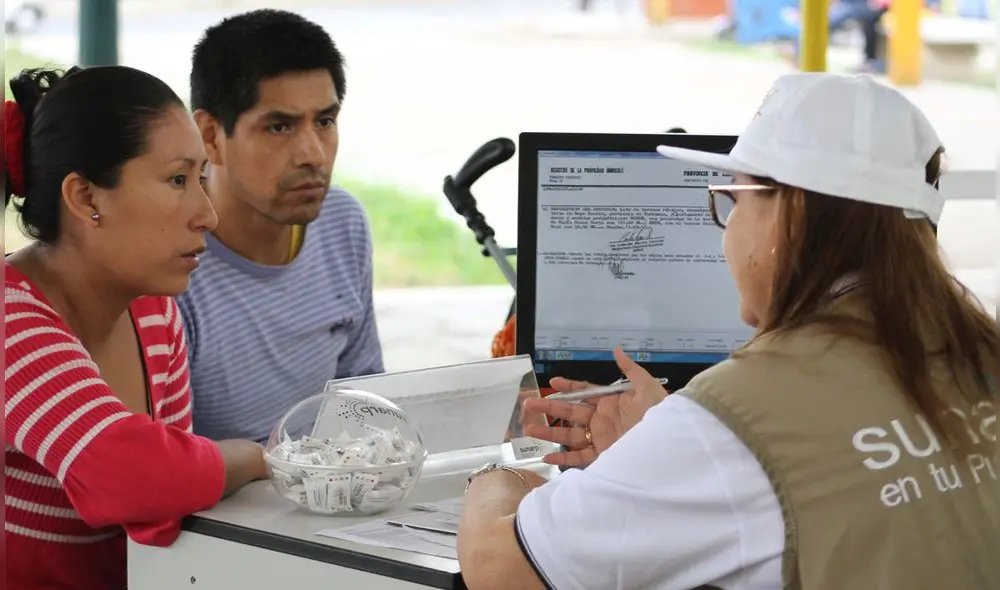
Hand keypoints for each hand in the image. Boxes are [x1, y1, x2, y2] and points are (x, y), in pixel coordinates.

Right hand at [521, 348, 667, 466]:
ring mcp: (601, 438)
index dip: (568, 388)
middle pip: (570, 413)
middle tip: (528, 405)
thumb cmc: (662, 414)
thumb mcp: (647, 387)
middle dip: (549, 409)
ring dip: (549, 432)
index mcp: (611, 401)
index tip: (551, 383)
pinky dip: (564, 459)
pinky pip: (580, 458)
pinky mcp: (603, 456)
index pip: (584, 392)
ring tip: (529, 429)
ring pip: (569, 435)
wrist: (670, 443)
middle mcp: (602, 419)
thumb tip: (616, 350)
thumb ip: (630, 369)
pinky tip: (547, 456)